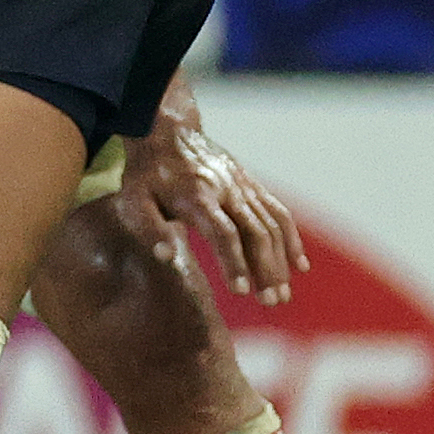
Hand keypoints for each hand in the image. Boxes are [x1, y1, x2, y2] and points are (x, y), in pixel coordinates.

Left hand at [123, 84, 304, 303]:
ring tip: (282, 295)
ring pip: (272, 226)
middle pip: (256, 233)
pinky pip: (279, 212)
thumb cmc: (147, 174)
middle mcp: (227, 191)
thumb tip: (167, 258)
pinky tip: (300, 265)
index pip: (223, 233)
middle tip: (271, 302)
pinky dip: (292, 239)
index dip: (234, 262)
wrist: (167, 131)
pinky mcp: (252, 185)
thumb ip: (149, 229)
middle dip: (266, 270)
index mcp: (197, 197)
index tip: (241, 291)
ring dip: (281, 262)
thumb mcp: (133, 199)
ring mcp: (243, 187)